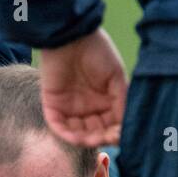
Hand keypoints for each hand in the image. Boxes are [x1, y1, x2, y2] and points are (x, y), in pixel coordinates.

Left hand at [39, 28, 127, 146]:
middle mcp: (87, 109)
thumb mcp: (116, 78)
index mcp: (104, 102)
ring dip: (86, 140)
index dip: (115, 133)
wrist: (71, 36)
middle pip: (94, 133)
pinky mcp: (52, 106)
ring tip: (94, 138)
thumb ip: (121, 102)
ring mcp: (69, 109)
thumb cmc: (97, 52)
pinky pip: (58, 127)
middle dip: (101, 138)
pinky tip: (78, 136)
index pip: (110, 126)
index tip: (121, 135)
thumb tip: (125, 128)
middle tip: (108, 138)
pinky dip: (67, 135)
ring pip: (77, 134)